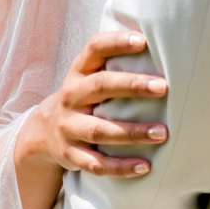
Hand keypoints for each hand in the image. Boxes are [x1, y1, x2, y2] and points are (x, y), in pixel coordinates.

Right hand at [17, 28, 170, 179]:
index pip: (94, 49)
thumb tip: (165, 45)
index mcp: (78, 72)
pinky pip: (97, 164)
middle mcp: (71, 97)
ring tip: (162, 133)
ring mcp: (68, 127)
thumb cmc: (84, 98)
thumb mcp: (89, 77)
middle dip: (132, 86)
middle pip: (100, 87)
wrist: (44, 132)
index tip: (143, 41)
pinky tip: (145, 166)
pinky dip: (121, 167)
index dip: (116, 43)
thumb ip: (115, 63)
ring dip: (132, 132)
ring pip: (99, 130)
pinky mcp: (71, 155)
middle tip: (163, 87)